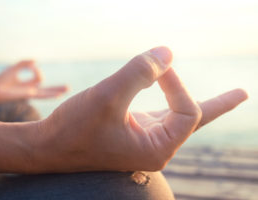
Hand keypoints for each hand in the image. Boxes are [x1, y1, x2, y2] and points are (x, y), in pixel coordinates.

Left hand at [0, 60, 67, 102]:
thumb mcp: (14, 68)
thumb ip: (24, 63)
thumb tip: (36, 61)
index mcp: (27, 86)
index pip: (39, 78)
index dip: (36, 69)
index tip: (30, 65)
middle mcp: (30, 91)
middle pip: (47, 90)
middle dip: (57, 88)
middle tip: (68, 88)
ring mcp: (30, 94)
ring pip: (46, 93)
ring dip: (57, 91)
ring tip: (67, 91)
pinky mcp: (26, 95)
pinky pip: (40, 94)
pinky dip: (49, 94)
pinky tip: (58, 94)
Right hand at [32, 47, 247, 172]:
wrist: (49, 147)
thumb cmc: (74, 129)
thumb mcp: (107, 97)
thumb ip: (139, 72)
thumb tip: (167, 53)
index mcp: (157, 149)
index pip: (187, 109)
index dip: (176, 82)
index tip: (156, 64)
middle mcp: (156, 146)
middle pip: (195, 119)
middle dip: (219, 104)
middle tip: (242, 94)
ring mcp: (145, 138)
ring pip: (179, 116)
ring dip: (202, 102)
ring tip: (232, 97)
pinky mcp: (132, 129)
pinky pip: (162, 113)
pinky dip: (172, 98)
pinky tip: (178, 94)